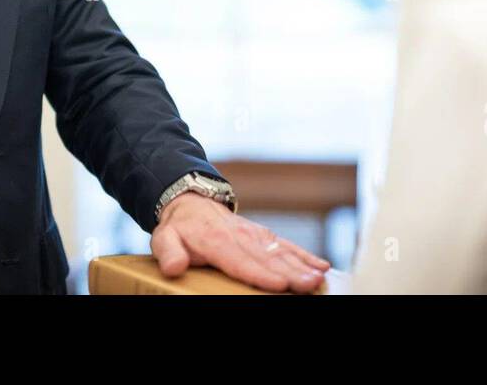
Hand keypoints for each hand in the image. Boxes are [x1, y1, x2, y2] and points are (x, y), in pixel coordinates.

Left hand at [150, 193, 330, 292]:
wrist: (191, 201)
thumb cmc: (179, 227)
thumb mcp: (164, 237)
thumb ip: (169, 252)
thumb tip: (174, 267)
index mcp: (217, 241)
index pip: (241, 260)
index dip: (261, 273)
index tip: (280, 284)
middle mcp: (241, 236)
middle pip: (268, 258)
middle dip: (291, 273)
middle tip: (310, 285)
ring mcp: (255, 235)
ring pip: (281, 251)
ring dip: (302, 265)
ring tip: (319, 279)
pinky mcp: (263, 235)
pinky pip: (286, 245)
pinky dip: (305, 255)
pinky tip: (322, 266)